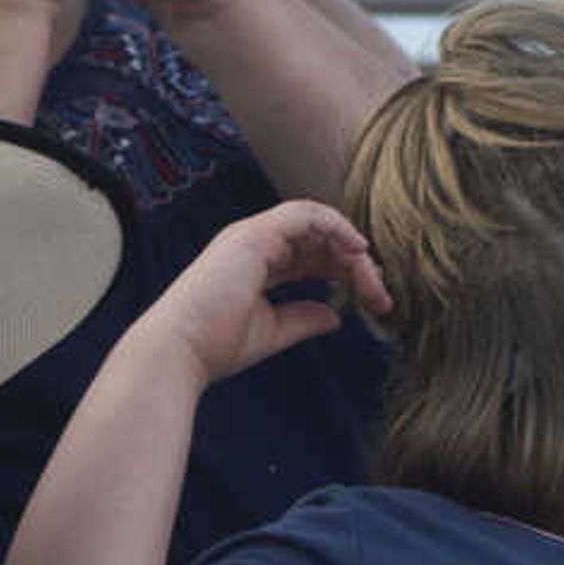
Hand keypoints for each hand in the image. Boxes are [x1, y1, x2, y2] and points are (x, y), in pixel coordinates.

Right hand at [135, 198, 392, 386]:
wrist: (181, 349)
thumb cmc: (215, 345)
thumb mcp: (272, 331)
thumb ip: (303, 318)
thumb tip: (335, 315)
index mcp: (255, 264)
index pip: (310, 257)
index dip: (343, 273)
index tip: (370, 300)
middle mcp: (254, 244)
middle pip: (319, 240)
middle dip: (355, 265)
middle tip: (381, 297)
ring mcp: (253, 236)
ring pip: (318, 226)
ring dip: (351, 250)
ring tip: (374, 281)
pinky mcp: (254, 235)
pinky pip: (306, 215)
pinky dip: (336, 227)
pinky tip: (357, 251)